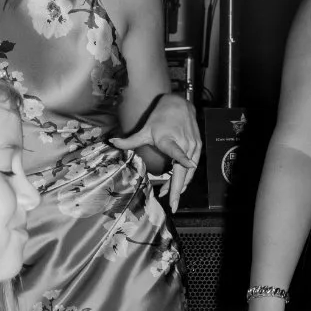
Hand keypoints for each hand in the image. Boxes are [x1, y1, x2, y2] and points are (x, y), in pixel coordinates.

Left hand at [113, 94, 201, 211]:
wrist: (179, 104)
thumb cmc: (160, 117)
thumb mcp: (145, 129)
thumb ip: (130, 140)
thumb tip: (112, 142)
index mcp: (169, 140)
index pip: (177, 150)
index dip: (183, 158)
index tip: (189, 165)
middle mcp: (184, 144)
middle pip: (184, 170)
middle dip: (178, 190)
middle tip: (173, 206)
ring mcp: (193, 146)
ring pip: (188, 171)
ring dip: (180, 185)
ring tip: (169, 196)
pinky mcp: (198, 147)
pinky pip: (192, 166)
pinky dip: (185, 176)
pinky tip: (177, 184)